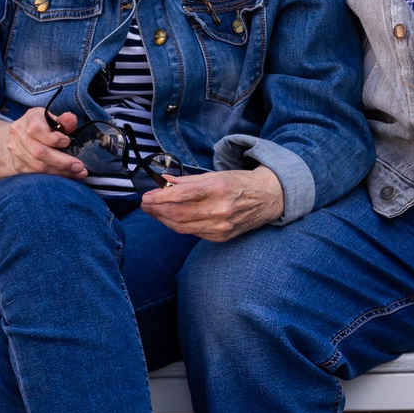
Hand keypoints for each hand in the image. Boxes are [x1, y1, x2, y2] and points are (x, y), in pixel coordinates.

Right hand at [0, 109, 87, 183]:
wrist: (1, 145)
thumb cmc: (30, 128)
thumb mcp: (43, 119)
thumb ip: (58, 120)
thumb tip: (71, 120)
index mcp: (25, 123)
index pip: (38, 130)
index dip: (54, 136)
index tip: (68, 140)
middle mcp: (17, 139)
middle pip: (39, 153)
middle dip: (62, 160)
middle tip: (80, 167)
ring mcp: (15, 156)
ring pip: (38, 167)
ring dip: (60, 172)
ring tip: (78, 174)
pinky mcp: (17, 169)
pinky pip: (36, 175)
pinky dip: (53, 177)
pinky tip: (67, 179)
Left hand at [139, 167, 284, 242]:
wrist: (268, 198)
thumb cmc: (240, 183)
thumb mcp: (215, 175)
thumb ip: (187, 180)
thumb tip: (163, 181)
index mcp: (218, 188)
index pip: (181, 195)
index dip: (159, 198)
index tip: (146, 197)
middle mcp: (220, 209)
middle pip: (178, 215)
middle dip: (156, 210)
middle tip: (145, 205)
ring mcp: (221, 226)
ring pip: (182, 227)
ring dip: (164, 220)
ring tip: (154, 212)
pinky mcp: (222, 237)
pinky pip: (193, 233)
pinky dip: (179, 226)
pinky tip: (172, 219)